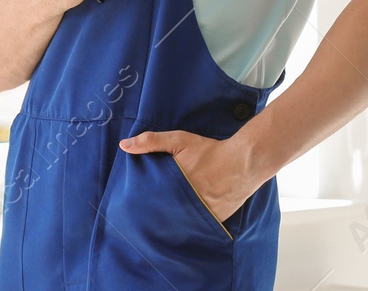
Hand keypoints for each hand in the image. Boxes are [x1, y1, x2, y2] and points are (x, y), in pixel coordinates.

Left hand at [119, 129, 263, 225]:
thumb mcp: (179, 140)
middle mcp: (187, 204)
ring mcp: (202, 215)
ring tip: (161, 225)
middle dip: (156, 217)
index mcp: (174, 187)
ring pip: (181, 224)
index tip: (135, 208)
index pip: (151, 204)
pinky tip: (184, 224)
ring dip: (173, 224)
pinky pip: (198, 227)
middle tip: (144, 220)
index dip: (143, 207)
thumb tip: (123, 145)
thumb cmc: (209, 150)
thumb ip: (151, 142)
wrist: (244, 161)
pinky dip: (191, 225)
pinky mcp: (215, 220)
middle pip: (165, 216)